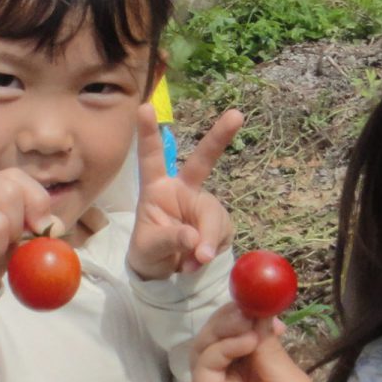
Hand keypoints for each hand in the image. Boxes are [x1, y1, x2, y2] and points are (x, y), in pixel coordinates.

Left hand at [126, 106, 243, 280]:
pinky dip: (213, 250)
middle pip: (203, 160)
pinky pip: (223, 234)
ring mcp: (203, 205)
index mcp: (157, 188)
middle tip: (237, 115)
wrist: (166, 274)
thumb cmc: (148, 253)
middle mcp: (183, 190)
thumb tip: (195, 238)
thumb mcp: (148, 250)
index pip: (151, 158)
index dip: (148, 133)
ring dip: (208, 240)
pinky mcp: (218, 223)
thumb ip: (170, 240)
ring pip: (214, 216)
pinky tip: (199, 262)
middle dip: (219, 137)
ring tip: (194, 262)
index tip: (144, 107)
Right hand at [192, 302, 337, 381]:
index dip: (247, 309)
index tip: (259, 292)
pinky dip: (221, 346)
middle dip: (234, 313)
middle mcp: (232, 373)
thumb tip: (258, 314)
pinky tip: (243, 342)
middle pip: (220, 331)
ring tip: (248, 324)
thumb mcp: (289, 379)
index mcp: (256, 366)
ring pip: (207, 343)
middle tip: (250, 304)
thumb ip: (268, 348)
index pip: (242, 329)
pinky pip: (204, 363)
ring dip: (226, 326)